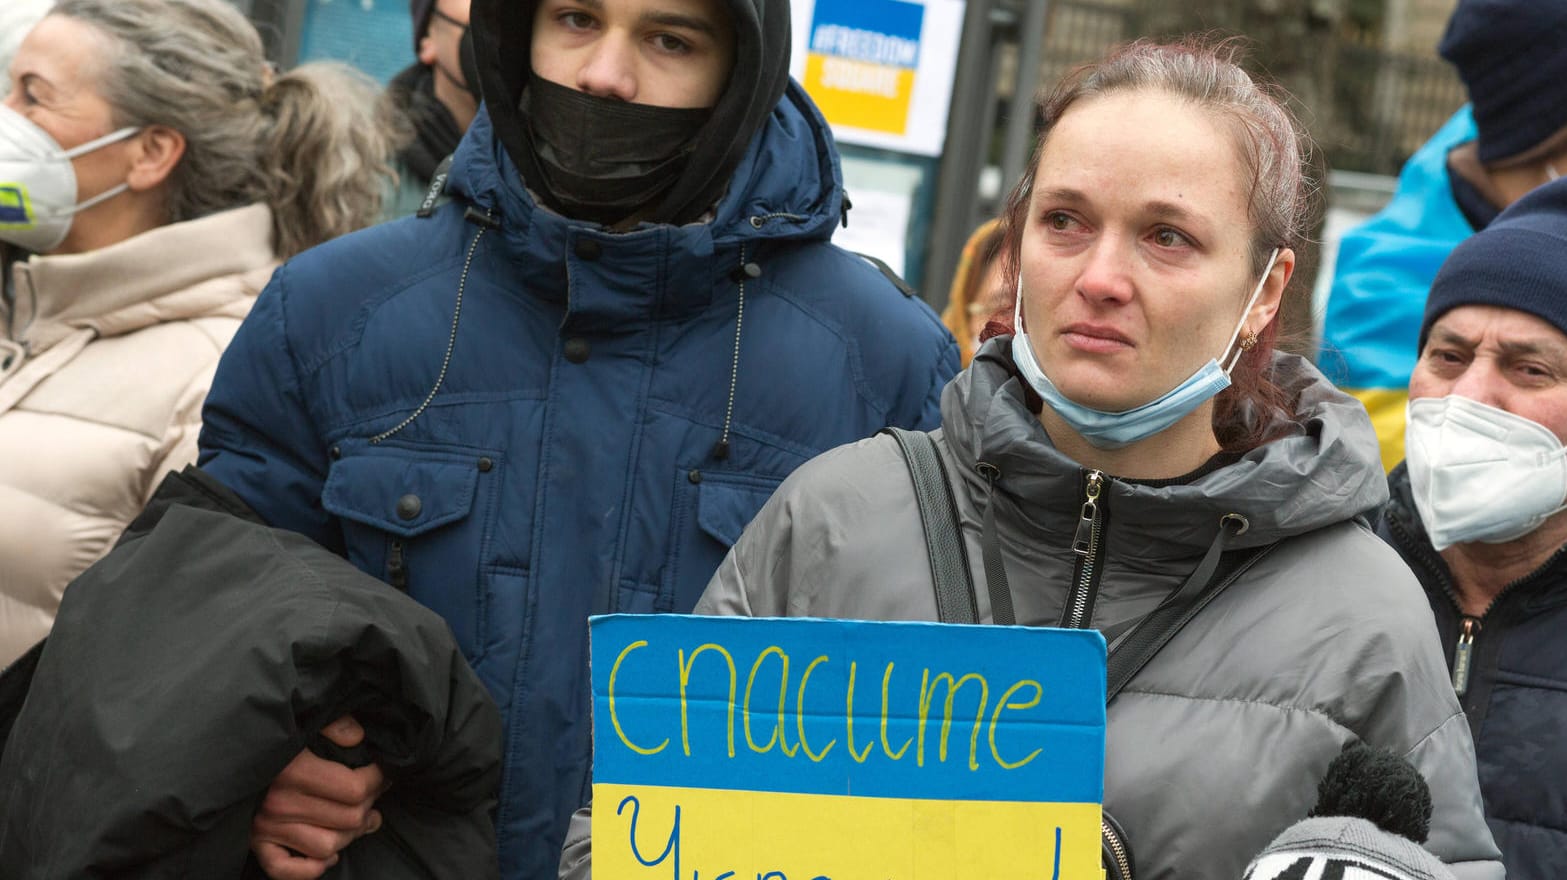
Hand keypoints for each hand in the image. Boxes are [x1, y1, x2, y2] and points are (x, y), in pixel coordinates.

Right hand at [251, 714, 387, 879]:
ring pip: (328, 846)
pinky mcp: (256, 844)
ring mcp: (266, 827)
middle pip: (349, 819)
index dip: (378, 780)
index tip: (381, 772)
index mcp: (294, 770)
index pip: (356, 789)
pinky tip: (328, 853)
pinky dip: (313, 868)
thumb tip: (357, 737)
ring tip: (358, 820)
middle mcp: (280, 803)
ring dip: (349, 835)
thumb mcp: (304, 720)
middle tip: (374, 795)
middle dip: (370, 806)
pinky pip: (288, 870)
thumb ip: (334, 723)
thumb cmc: (275, 737)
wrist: (230, 753)